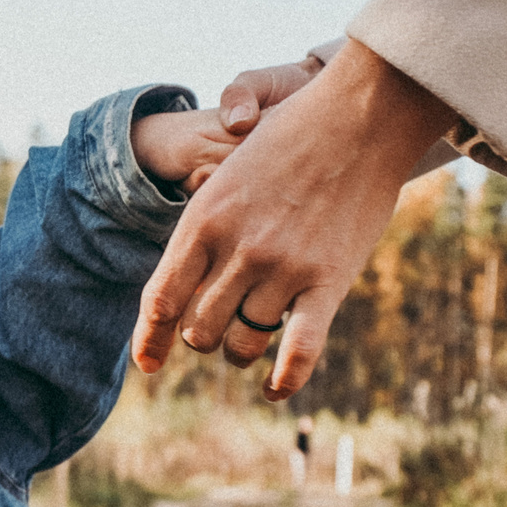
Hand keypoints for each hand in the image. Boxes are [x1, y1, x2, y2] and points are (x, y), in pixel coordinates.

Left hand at [132, 41, 454, 399]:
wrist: (359, 116)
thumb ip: (206, 229)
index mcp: (203, 219)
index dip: (149, 338)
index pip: (160, 298)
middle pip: (201, 329)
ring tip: (249, 344)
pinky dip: (284, 379)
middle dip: (204, 336)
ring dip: (241, 351)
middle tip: (220, 327)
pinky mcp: (328, 282)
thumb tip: (184, 287)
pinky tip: (274, 390)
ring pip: (243, 343)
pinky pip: (298, 350)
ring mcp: (283, 267)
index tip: (147, 364)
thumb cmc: (291, 141)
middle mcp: (237, 249)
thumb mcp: (229, 177)